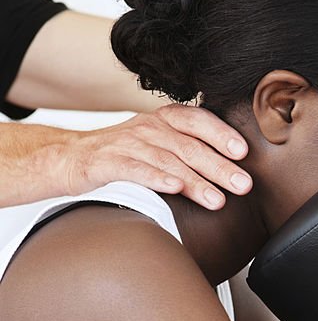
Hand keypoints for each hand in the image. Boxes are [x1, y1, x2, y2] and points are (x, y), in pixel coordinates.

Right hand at [60, 105, 251, 207]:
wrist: (71, 158)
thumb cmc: (126, 154)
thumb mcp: (159, 143)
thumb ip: (190, 149)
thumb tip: (234, 170)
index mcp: (165, 120)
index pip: (198, 120)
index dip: (221, 134)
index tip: (243, 152)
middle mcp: (149, 128)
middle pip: (189, 146)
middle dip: (219, 166)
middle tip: (243, 185)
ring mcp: (128, 144)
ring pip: (168, 161)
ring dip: (195, 181)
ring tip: (218, 200)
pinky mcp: (108, 163)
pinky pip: (135, 169)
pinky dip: (156, 178)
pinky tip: (174, 188)